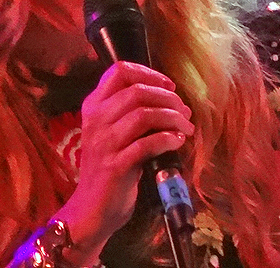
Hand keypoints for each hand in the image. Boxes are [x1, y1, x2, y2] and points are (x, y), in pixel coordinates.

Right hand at [57, 61, 193, 249]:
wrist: (92, 207)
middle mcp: (96, 119)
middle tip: (185, 112)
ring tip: (187, 128)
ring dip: (173, 119)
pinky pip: (148, 144)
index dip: (149, 73)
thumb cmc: (107, 166)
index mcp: (93, 106)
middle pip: (137, 91)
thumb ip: (129, 113)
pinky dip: (168, 140)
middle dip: (168, 98)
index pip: (119, 71)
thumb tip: (171, 100)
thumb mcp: (110, 132)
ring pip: (144, 114)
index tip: (169, 86)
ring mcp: (105, 142)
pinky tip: (178, 142)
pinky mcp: (116, 165)